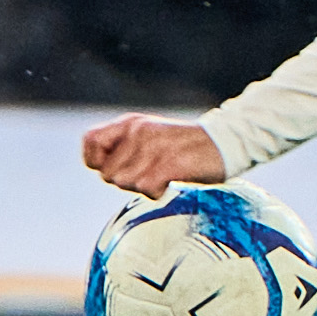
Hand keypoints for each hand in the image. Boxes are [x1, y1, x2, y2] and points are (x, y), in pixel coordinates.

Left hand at [81, 113, 226, 197]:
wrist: (227, 142)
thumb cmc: (188, 146)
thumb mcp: (151, 135)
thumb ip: (125, 147)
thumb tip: (103, 169)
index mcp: (130, 123)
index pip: (90, 141)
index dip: (96, 161)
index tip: (116, 167)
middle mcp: (137, 132)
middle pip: (107, 173)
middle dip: (126, 181)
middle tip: (151, 173)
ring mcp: (152, 147)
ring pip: (125, 183)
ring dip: (143, 187)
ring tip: (164, 176)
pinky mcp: (167, 163)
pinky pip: (145, 189)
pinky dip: (157, 192)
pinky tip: (172, 182)